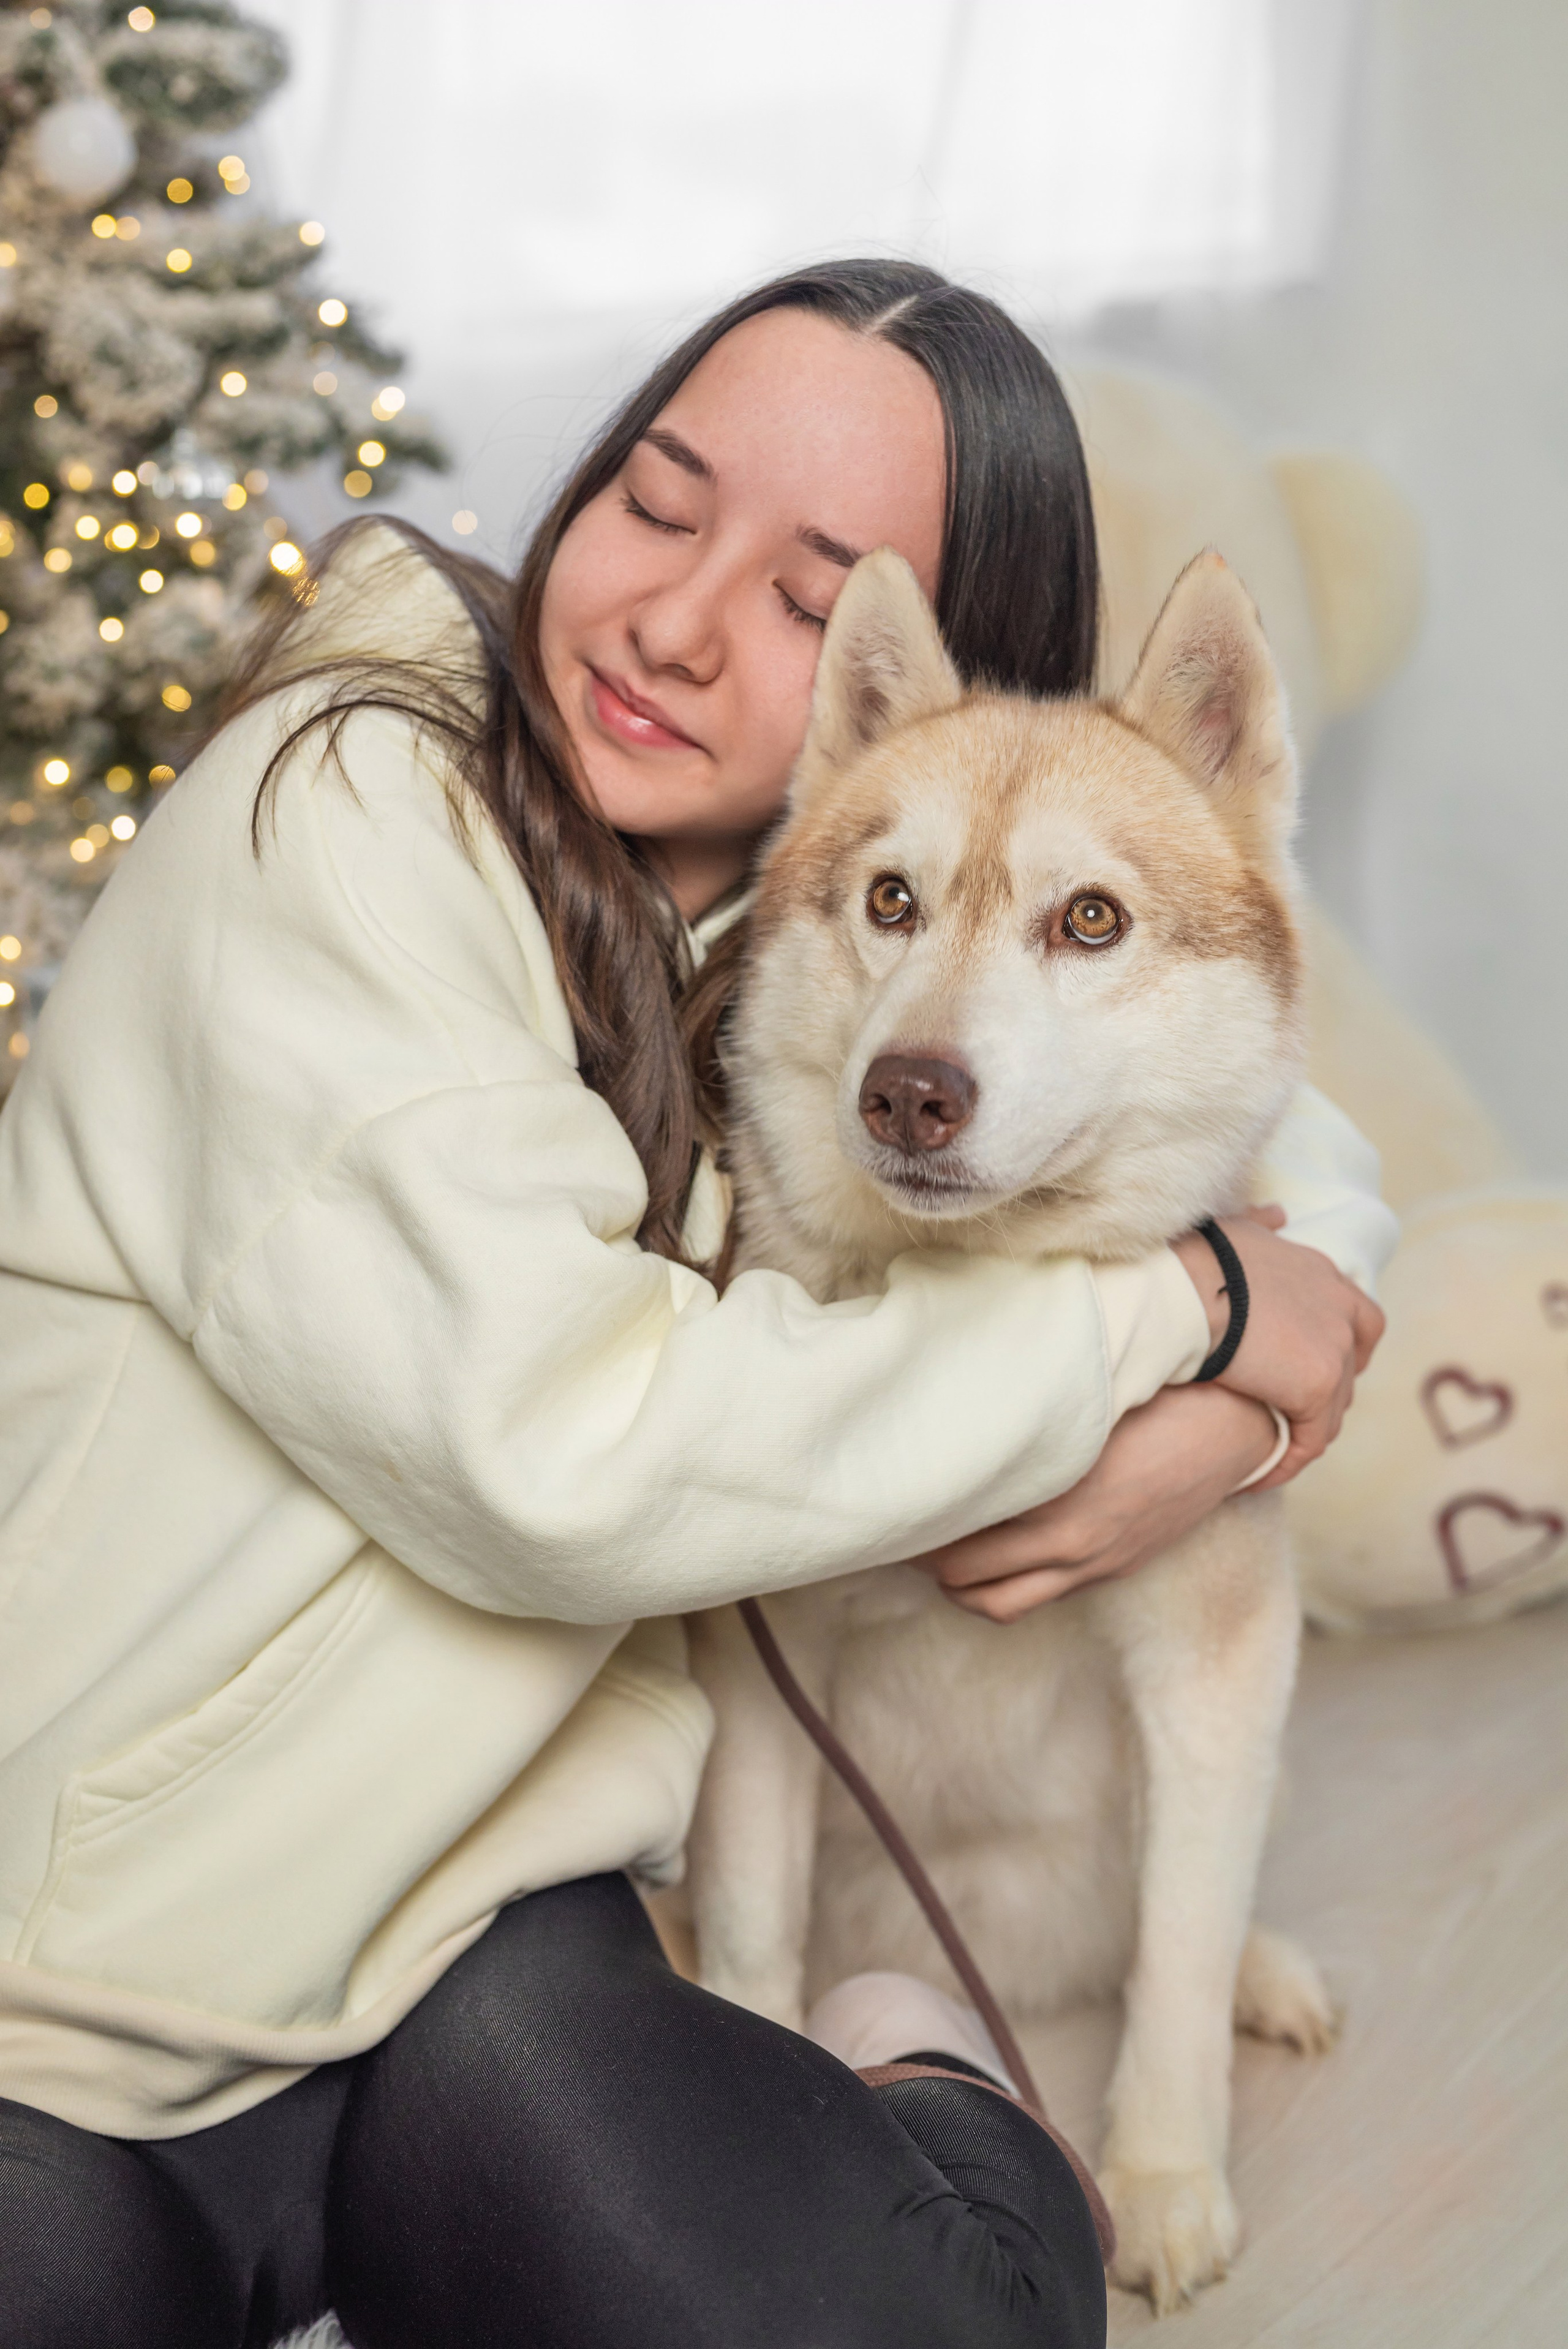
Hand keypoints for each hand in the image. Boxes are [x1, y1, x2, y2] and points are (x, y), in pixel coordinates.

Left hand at [909, 1384, 1280, 1622]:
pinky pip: (1040, 1593)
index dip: (917, 1527)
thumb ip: (1021, 1430)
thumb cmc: (1157, 1399)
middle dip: (925, 1562)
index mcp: (1057, 1504)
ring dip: (961, 1585)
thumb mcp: (1081, 1409)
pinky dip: (1004, 1583)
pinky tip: (991, 1550)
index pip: (958, 1540)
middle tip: (900, 1530)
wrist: (1238, 1429)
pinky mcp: (1114, 1569)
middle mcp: (1071, 1547)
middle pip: (966, 1582)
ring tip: (935, 1551)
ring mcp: (1094, 1565)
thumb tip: (954, 1424)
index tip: (891, 1504)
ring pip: (1000, 1605)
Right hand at [1170, 1210, 1383, 1484]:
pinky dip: (1289, 1460)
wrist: (1188, 1285)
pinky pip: (1310, 1439)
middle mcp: (1341, 1309)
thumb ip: (1262, 1225)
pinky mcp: (1319, 1385)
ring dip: (1304, 1430)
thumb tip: (1278, 1214)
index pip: (1357, 1317)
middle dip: (1329, 1391)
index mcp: (1322, 1274)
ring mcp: (1335, 1348)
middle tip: (1291, 1413)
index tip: (1310, 1365)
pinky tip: (1259, 1475)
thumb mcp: (1237, 1229)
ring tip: (1270, 1450)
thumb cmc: (1198, 1257)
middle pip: (1352, 1364)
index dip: (1340, 1344)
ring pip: (1332, 1407)